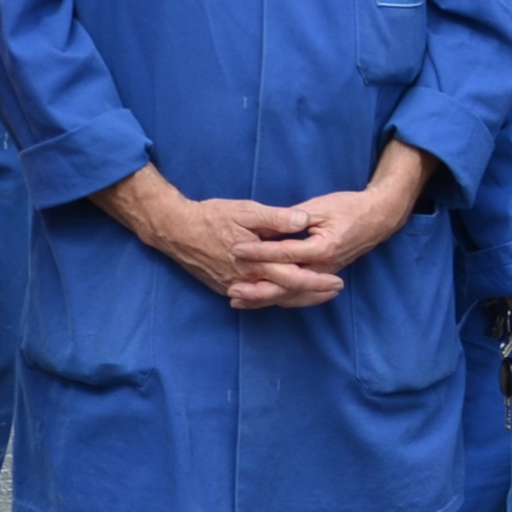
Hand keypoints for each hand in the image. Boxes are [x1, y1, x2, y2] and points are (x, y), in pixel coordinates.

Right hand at [93, 167, 315, 306]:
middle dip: (313, 293)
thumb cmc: (211, 216)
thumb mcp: (246, 211)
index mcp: (255, 262)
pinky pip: (255, 299)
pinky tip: (286, 296)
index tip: (337, 280)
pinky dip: (274, 299)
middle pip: (286, 293)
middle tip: (335, 290)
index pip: (294, 278)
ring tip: (318, 296)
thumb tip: (304, 220)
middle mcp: (245, 280)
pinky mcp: (224, 287)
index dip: (317, 281)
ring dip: (296, 298)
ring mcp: (233, 286)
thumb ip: (276, 218)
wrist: (174, 229)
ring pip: (271, 299)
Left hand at [226, 141, 433, 306]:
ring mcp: (325, 274)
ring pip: (292, 294)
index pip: (284, 253)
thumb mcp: (321, 206)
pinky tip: (259, 300)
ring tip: (238, 299)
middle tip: (231, 288)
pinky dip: (278, 299)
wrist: (378, 217)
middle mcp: (324, 267)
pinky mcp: (323, 276)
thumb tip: (272, 226)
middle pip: (286, 283)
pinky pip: (299, 295)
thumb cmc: (349, 207)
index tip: (235, 249)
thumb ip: (295, 218)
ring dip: (264, 299)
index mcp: (323, 247)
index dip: (258, 251)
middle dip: (257, 287)